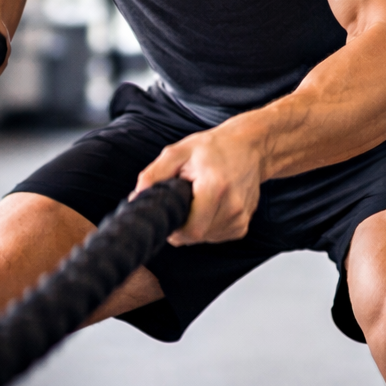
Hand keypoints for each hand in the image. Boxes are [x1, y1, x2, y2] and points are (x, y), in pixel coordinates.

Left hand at [133, 122, 262, 245]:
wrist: (249, 147)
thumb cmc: (213, 148)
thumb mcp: (178, 152)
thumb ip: (154, 175)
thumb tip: (136, 198)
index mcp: (215, 187)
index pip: (190, 230)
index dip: (174, 228)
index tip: (170, 213)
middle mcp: (232, 206)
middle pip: (197, 236)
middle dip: (182, 226)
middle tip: (182, 203)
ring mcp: (241, 217)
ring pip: (206, 238)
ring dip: (195, 226)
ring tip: (198, 199)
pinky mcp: (243, 225)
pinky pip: (217, 236)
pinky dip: (208, 227)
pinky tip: (209, 206)